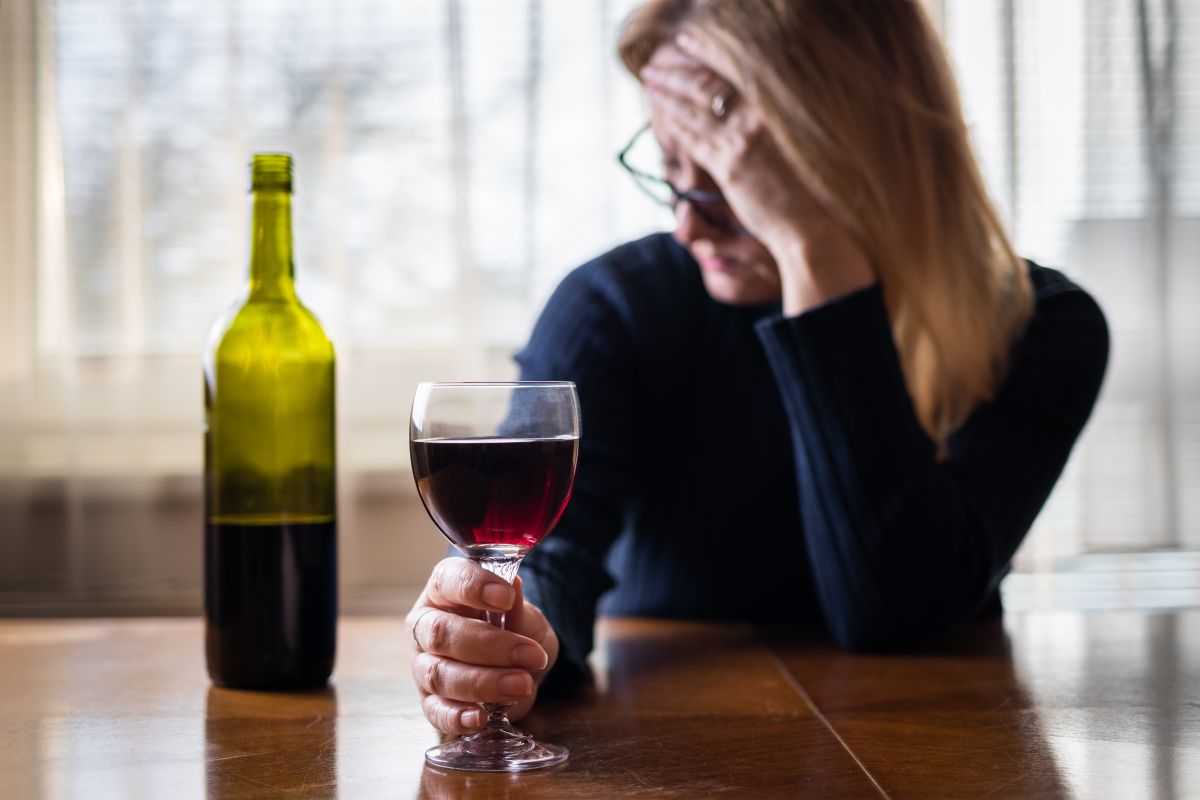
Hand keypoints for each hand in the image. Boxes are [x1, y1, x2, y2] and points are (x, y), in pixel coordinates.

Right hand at [406, 558, 559, 734]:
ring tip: (521, 685)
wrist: (516, 664)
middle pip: (440, 633)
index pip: (448, 580)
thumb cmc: (513, 627)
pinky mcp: (428, 701)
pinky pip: (435, 711)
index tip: (507, 596)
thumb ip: (517, 607)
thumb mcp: (525, 614)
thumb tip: (514, 585)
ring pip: (438, 674)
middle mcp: (425, 625)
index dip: (474, 587)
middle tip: (529, 656)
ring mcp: (422, 664)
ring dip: (482, 683)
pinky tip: (479, 718)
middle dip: (488, 646)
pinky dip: (456, 716)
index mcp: (443, 590)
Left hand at [640, 35, 874, 313]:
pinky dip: (674, 124)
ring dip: (668, 93)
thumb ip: (765, 126)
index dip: (704, 58)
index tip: (685, 47)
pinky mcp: (730, 165)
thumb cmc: (808, 190)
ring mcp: (744, 140)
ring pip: (695, 109)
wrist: (814, 224)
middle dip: (677, 72)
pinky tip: (660, 114)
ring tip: (650, 81)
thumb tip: (744, 112)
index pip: (732, 73)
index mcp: (777, 108)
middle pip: (708, 84)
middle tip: (655, 65)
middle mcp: (760, 117)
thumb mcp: (791, 146)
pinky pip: (693, 139)